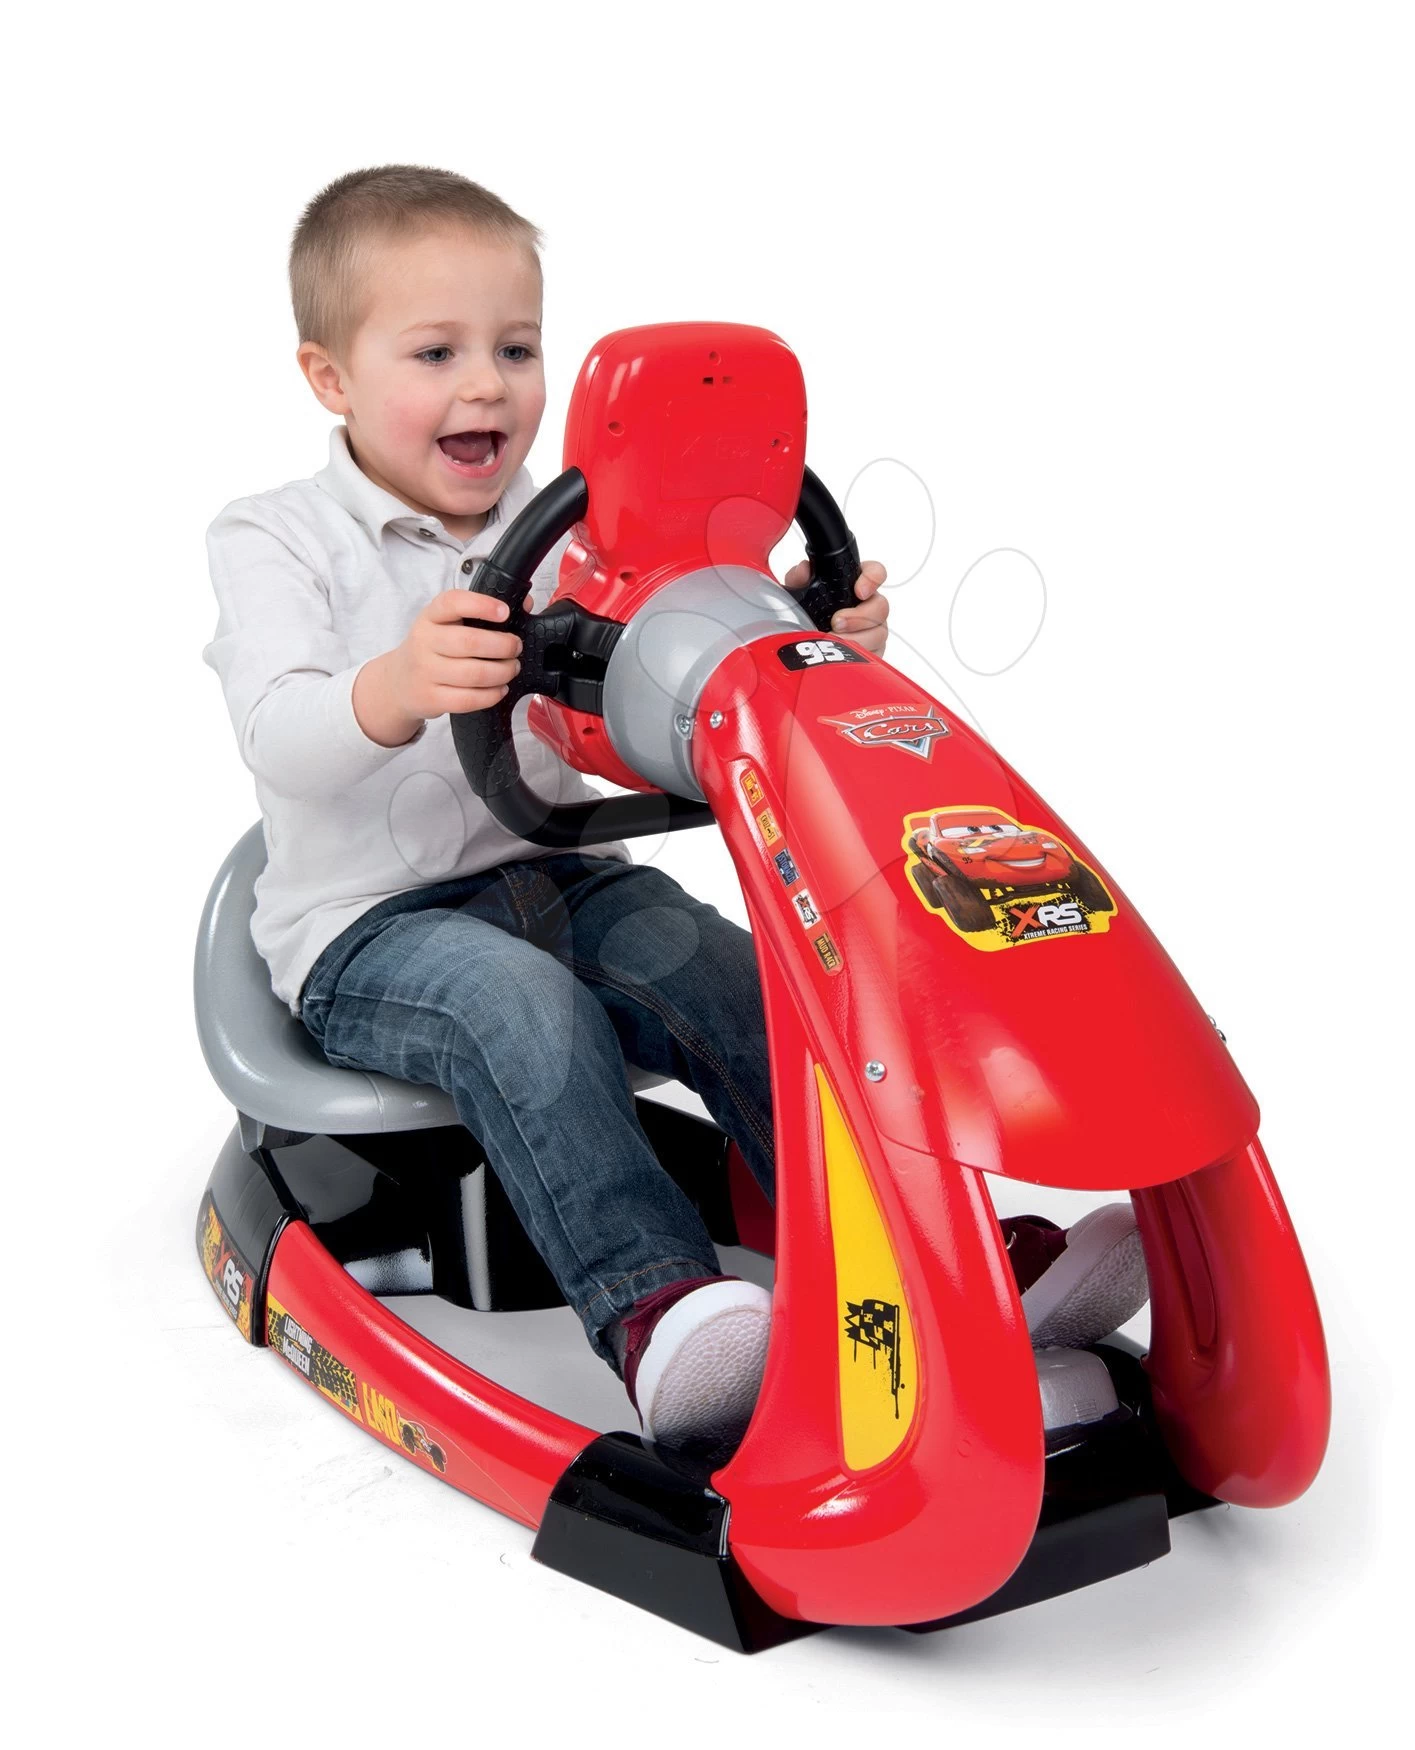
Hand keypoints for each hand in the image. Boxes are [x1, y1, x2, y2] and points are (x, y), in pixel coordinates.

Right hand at [353, 589, 526, 747]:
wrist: (400, 681)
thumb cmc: (433, 648)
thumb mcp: (448, 623)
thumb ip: (483, 611)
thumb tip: (525, 603)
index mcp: (431, 616)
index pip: (453, 602)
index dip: (482, 605)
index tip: (505, 612)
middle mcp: (425, 641)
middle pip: (471, 642)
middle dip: (504, 646)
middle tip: (516, 648)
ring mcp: (426, 671)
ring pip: (474, 674)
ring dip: (503, 672)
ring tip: (511, 668)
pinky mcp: (431, 698)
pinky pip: (469, 699)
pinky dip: (492, 695)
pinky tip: (500, 688)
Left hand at [783, 559, 889, 655]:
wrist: (802, 647)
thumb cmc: (806, 615)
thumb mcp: (797, 594)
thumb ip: (798, 578)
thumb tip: (803, 570)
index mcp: (854, 585)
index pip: (875, 573)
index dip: (873, 578)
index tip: (860, 591)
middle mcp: (869, 606)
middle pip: (881, 607)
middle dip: (860, 616)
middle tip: (836, 622)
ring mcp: (874, 630)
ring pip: (879, 633)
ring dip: (855, 639)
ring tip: (832, 642)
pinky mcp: (873, 652)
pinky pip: (875, 655)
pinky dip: (857, 657)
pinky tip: (840, 658)